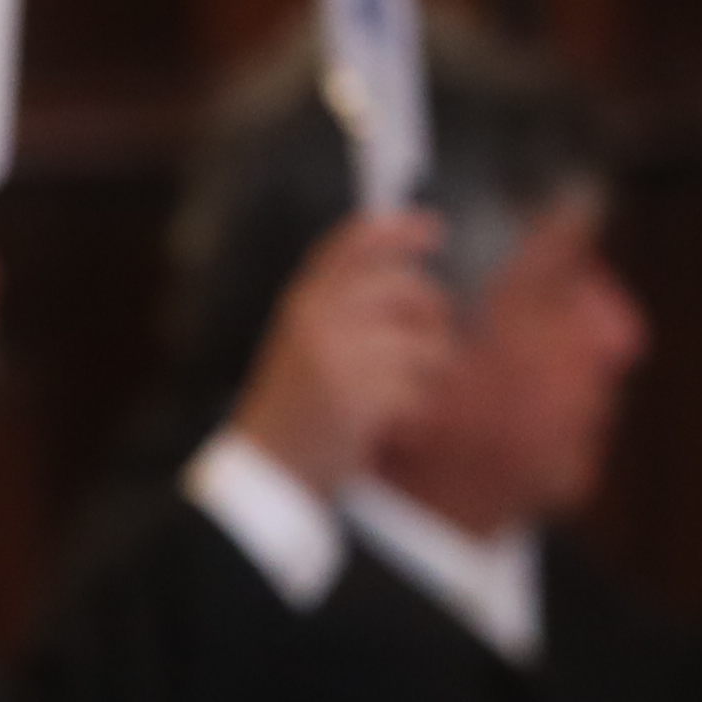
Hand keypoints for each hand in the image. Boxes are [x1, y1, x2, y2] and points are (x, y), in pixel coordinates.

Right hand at [227, 208, 452, 499]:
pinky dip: (418, 414)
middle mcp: (316, 319)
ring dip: (431, 376)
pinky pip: (421, 392)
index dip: (397, 230)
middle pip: (409, 289)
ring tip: (405, 398)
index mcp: (302, 303)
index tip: (434, 228)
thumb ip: (343, 308)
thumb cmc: (296, 410)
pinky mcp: (357, 398)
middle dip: (434, 319)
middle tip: (431, 351)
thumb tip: (412, 275)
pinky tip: (395, 427)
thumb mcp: (306, 345)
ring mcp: (336, 356)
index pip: (353, 245)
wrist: (268, 472)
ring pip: (427, 345)